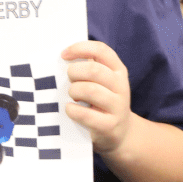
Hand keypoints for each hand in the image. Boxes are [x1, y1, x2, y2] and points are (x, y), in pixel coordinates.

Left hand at [62, 40, 131, 154]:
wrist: (120, 132)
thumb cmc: (101, 100)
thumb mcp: (100, 81)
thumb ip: (86, 67)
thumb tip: (61, 58)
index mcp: (118, 70)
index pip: (101, 50)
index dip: (80, 49)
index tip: (63, 55)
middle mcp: (121, 86)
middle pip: (94, 70)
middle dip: (74, 73)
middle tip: (69, 80)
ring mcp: (118, 106)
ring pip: (90, 90)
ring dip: (74, 91)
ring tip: (73, 96)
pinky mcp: (110, 125)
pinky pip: (86, 114)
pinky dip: (72, 110)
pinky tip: (70, 109)